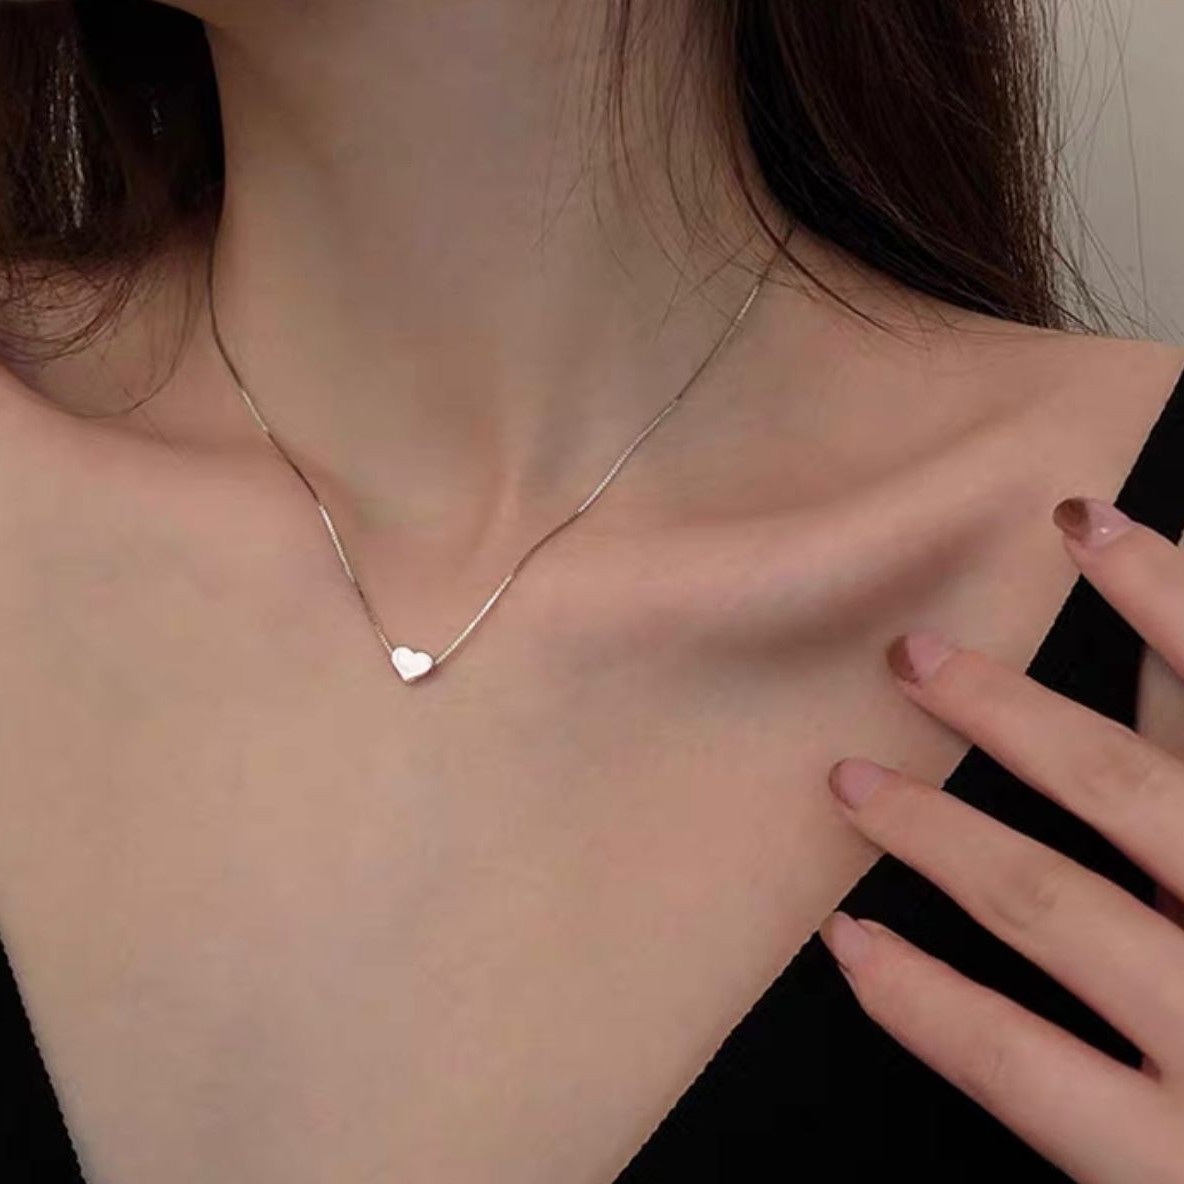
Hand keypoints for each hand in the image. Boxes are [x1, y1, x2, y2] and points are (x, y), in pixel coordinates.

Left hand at [818, 495, 1183, 1183]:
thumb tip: (1154, 672)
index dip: (1169, 596)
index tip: (1082, 518)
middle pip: (1127, 787)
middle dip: (1013, 708)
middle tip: (910, 654)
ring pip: (1049, 905)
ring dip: (937, 827)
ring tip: (847, 781)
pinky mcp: (1158, 1167)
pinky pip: (1014, 1064)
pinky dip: (921, 997)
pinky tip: (849, 943)